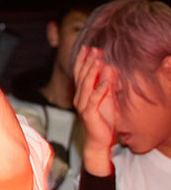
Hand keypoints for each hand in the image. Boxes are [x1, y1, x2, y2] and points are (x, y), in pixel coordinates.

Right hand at [73, 46, 117, 175]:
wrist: (98, 141)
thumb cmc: (102, 121)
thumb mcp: (106, 100)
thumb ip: (106, 85)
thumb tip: (110, 69)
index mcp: (81, 94)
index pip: (80, 74)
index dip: (83, 60)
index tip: (87, 48)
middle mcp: (79, 98)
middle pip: (81, 77)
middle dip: (87, 62)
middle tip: (93, 50)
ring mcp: (83, 106)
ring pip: (86, 86)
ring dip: (92, 73)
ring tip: (98, 61)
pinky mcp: (89, 114)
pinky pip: (94, 100)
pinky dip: (100, 90)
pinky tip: (105, 82)